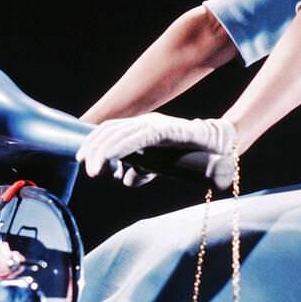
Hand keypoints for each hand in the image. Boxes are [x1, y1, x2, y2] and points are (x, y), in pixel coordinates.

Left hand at [77, 113, 236, 189]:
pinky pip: (138, 138)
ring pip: (120, 134)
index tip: (81, 159)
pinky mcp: (166, 130)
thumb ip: (142, 170)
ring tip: (94, 171)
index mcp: (142, 127)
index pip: (110, 130)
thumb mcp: (159, 165)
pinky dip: (121, 148)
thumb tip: (125, 179)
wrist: (219, 147)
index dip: (93, 142)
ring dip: (103, 152)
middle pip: (110, 130)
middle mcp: (146, 122)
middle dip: (93, 148)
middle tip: (87, 168)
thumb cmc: (190, 155)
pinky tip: (112, 160)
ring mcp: (156, 124)